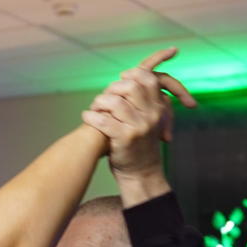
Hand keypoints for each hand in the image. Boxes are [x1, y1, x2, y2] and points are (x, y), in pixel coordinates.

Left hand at [83, 48, 196, 175]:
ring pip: (115, 101)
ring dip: (100, 102)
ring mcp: (139, 126)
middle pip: (131, 86)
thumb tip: (126, 77)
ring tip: (95, 109)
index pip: (149, 79)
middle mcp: (151, 115)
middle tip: (105, 97)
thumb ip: (143, 100)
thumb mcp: (150, 119)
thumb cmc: (140, 143)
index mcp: (158, 108)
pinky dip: (91, 116)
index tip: (121, 79)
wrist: (141, 172)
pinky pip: (103, 120)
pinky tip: (88, 117)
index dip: (133, 74)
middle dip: (113, 88)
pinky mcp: (125, 138)